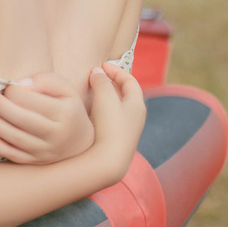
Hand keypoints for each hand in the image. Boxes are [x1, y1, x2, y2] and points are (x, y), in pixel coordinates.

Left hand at [0, 72, 94, 163]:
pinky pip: (13, 155)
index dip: (13, 91)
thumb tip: (20, 84)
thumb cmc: (67, 108)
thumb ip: (45, 80)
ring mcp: (46, 151)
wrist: (80, 141)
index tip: (4, 85)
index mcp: (65, 113)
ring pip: (15, 138)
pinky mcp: (37, 162)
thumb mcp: (65, 89)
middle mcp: (56, 134)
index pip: (32, 100)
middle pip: (21, 119)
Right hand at [87, 62, 145, 177]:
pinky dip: (102, 111)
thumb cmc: (109, 126)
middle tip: (96, 78)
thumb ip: (101, 81)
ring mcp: (127, 130)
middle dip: (111, 83)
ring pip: (118, 108)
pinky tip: (90, 114)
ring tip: (91, 93)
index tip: (101, 66)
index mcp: (137, 104)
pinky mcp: (117, 140)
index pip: (130, 80)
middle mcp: (136, 117)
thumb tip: (97, 72)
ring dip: (106, 98)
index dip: (116, 70)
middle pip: (125, 94)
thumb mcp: (105, 97)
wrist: (110, 160)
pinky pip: (111, 120)